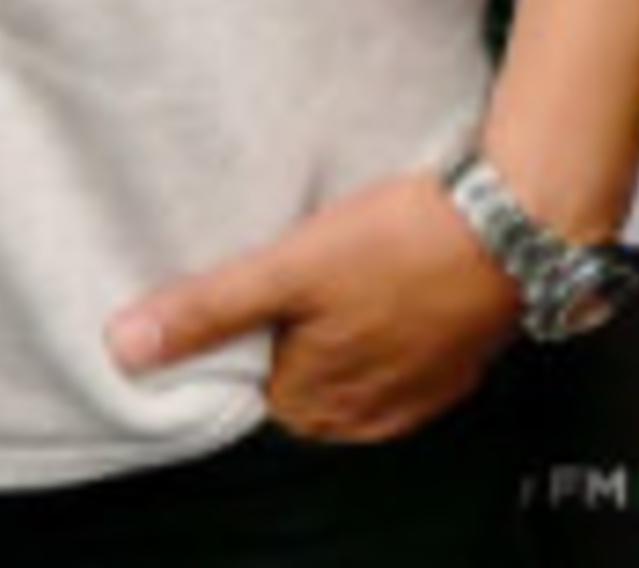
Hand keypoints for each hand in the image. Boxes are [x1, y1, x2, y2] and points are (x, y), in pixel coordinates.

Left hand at [105, 172, 516, 442]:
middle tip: (307, 260)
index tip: (260, 280)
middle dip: (298, 323)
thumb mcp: (290, 267)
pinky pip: (402, 349)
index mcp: (313, 403)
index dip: (248, 326)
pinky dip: (394, 317)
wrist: (513, 224)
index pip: (250, 379)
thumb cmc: (405, 244)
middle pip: (301, 371)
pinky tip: (397, 271)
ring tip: (353, 258)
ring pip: (353, 359)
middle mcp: (364, 414)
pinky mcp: (454, 362)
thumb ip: (208, 309)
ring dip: (347, 319)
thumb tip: (125, 346)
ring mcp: (415, 392)